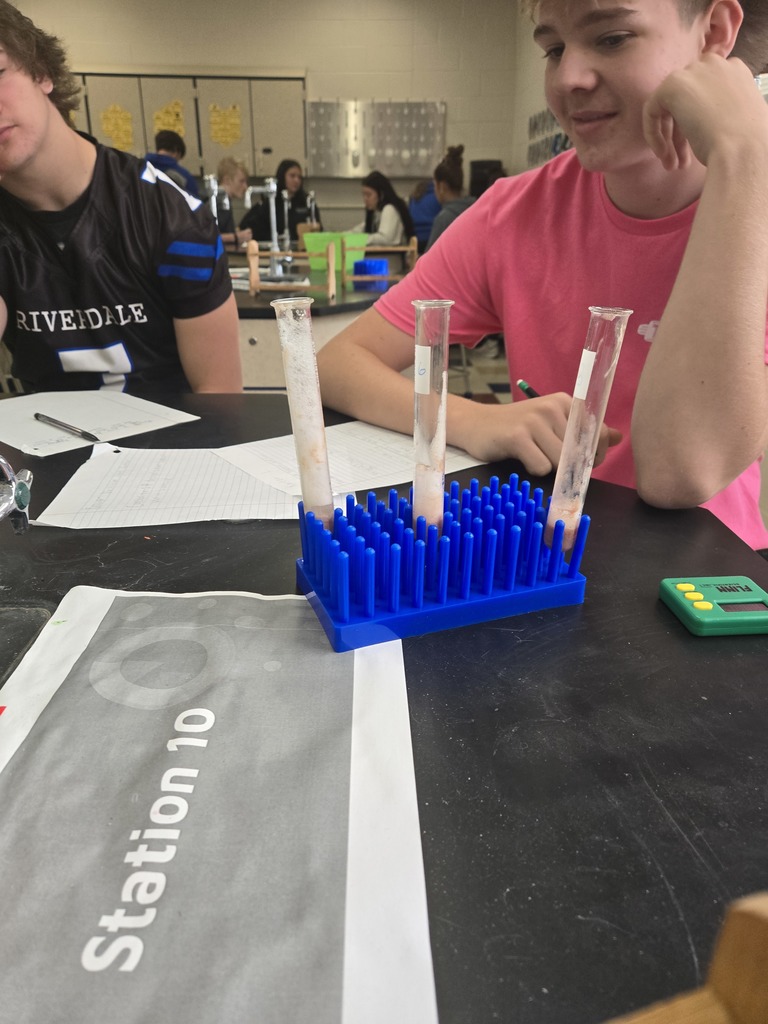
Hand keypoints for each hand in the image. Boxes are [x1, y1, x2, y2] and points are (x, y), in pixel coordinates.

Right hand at [453, 392, 620, 475]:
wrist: (475, 425)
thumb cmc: (517, 429)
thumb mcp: (552, 425)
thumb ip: (584, 432)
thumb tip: (618, 436)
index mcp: (564, 402)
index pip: (596, 433)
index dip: (593, 454)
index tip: (578, 461)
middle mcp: (551, 406)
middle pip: (578, 451)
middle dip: (569, 465)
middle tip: (547, 458)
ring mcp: (534, 420)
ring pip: (561, 461)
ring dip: (548, 468)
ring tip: (532, 455)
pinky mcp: (517, 436)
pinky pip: (541, 467)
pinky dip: (533, 470)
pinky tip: (521, 459)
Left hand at [643, 54, 767, 170]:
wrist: (741, 146)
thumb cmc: (744, 141)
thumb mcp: (736, 117)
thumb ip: (718, 109)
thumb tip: (701, 121)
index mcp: (732, 70)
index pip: (705, 93)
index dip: (697, 121)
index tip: (696, 145)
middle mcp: (713, 64)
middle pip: (686, 100)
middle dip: (681, 134)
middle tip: (681, 162)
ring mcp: (692, 72)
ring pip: (670, 107)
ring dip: (669, 139)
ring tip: (672, 166)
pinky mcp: (672, 85)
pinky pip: (652, 110)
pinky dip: (653, 134)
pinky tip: (663, 155)